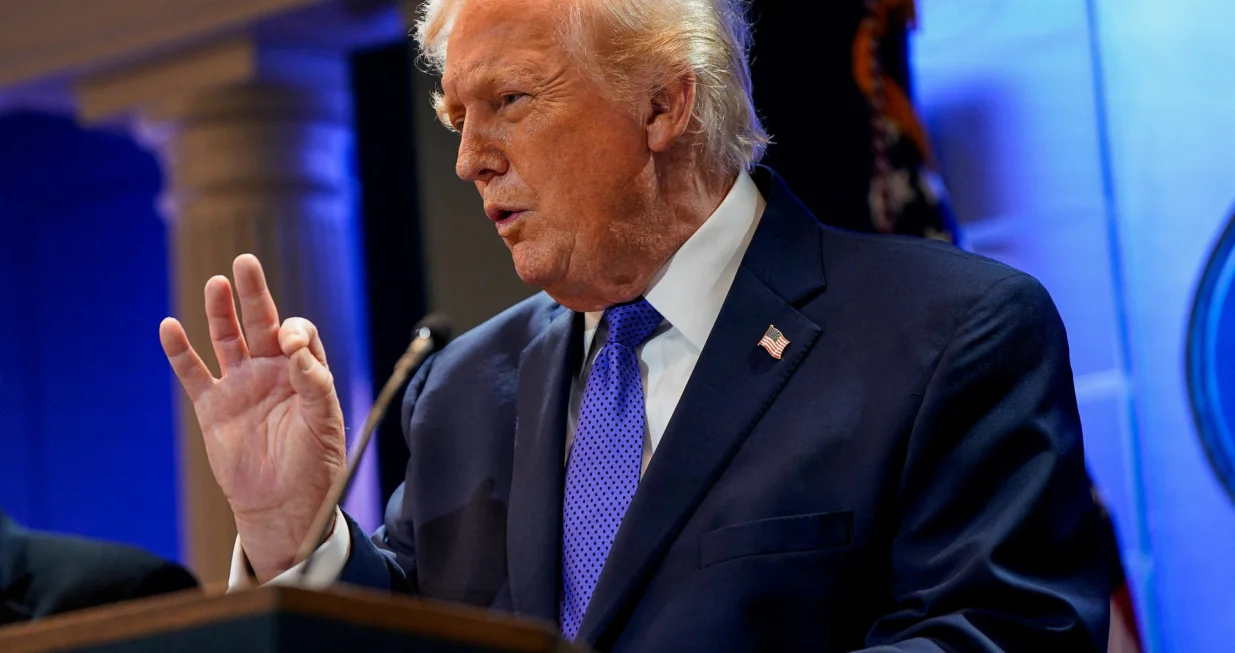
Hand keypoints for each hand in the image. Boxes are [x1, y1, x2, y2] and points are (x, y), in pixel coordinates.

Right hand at [159, 254, 345, 581]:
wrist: (284, 504)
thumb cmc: (314, 464)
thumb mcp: (324, 423)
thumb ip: (315, 384)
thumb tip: (298, 352)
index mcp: (304, 372)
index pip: (297, 334)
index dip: (293, 331)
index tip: (289, 344)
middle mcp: (272, 372)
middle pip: (260, 323)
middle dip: (253, 294)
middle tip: (245, 263)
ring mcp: (240, 386)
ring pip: (226, 339)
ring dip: (220, 312)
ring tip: (216, 283)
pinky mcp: (213, 406)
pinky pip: (194, 373)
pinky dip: (180, 351)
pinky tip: (169, 327)